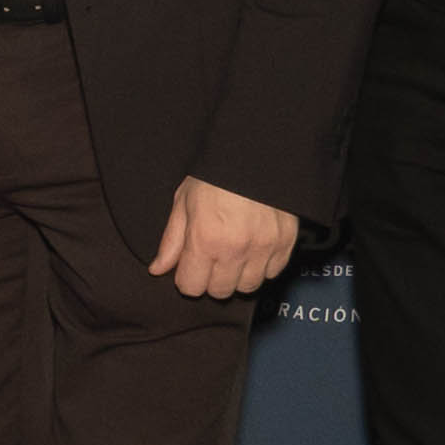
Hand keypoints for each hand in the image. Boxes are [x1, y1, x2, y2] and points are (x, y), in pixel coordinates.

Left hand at [147, 174, 296, 301]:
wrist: (255, 153)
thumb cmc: (215, 175)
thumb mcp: (184, 202)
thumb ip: (172, 240)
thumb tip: (158, 269)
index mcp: (205, 240)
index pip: (191, 287)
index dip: (187, 277)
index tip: (190, 265)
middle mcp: (236, 249)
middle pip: (220, 292)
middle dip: (211, 279)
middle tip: (212, 258)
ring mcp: (264, 248)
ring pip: (248, 286)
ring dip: (238, 276)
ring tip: (234, 254)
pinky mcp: (286, 243)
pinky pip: (273, 273)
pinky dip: (262, 266)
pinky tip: (254, 248)